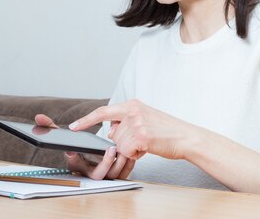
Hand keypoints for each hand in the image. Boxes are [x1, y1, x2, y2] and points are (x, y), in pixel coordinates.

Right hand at [34, 114, 135, 179]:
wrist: (94, 151)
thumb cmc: (78, 144)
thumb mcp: (64, 136)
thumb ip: (50, 127)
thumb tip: (39, 118)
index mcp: (77, 164)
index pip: (76, 166)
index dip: (76, 160)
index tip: (74, 150)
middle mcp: (91, 171)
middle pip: (99, 175)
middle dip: (105, 163)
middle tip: (111, 148)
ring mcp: (105, 173)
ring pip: (115, 174)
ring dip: (122, 162)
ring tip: (124, 147)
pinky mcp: (118, 172)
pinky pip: (126, 172)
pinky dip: (130, 162)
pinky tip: (132, 149)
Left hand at [69, 99, 197, 160]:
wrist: (186, 137)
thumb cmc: (166, 131)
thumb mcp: (144, 118)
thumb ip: (126, 122)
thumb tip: (110, 131)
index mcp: (132, 104)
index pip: (103, 111)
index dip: (86, 120)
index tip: (73, 127)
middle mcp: (133, 111)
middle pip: (113, 134)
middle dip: (123, 142)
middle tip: (142, 140)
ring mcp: (136, 123)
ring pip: (119, 144)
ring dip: (131, 149)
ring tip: (148, 143)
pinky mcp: (141, 136)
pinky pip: (127, 151)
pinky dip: (136, 154)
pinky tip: (148, 148)